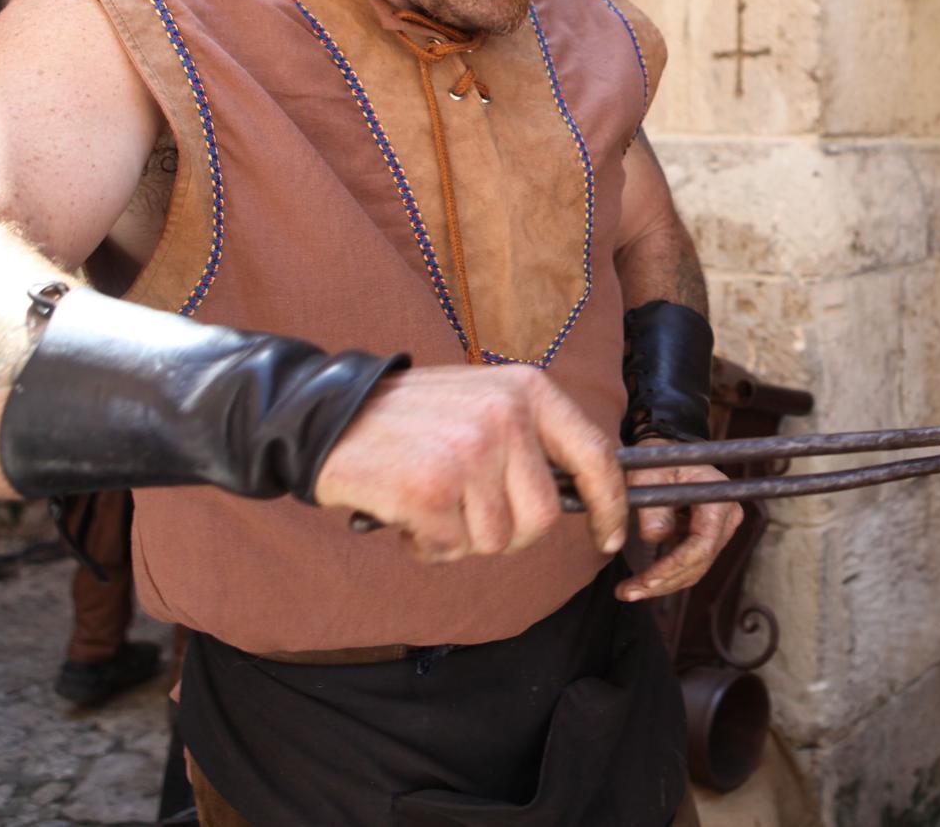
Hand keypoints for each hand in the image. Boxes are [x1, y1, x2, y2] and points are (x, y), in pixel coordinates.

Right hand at [312, 364, 627, 564]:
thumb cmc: (412, 421)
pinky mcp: (431, 489)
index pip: (596, 455)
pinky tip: (405, 512)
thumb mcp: (484, 402)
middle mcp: (505, 415)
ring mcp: (469, 451)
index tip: (612, 536)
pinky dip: (426, 545)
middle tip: (466, 514)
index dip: (611, 504)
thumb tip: (585, 494)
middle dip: (507, 533)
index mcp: (527, 390)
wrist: (327, 417)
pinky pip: (450, 548)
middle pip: (542, 517)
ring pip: (495, 539)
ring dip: (459, 537)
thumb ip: (531, 440)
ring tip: (429, 500)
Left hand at [616, 438, 741, 601]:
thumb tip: (654, 538)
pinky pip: (690, 565)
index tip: (645, 580)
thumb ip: (652, 505)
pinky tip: (641, 583)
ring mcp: (720, 531)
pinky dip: (666, 577)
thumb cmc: (658, 462)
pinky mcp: (708, 540)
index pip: (701, 545)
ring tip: (628, 591)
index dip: (673, 567)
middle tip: (626, 592)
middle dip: (662, 582)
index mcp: (718, 499)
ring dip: (662, 584)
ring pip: (694, 570)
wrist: (668, 457)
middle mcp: (727, 517)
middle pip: (698, 563)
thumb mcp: (649, 475)